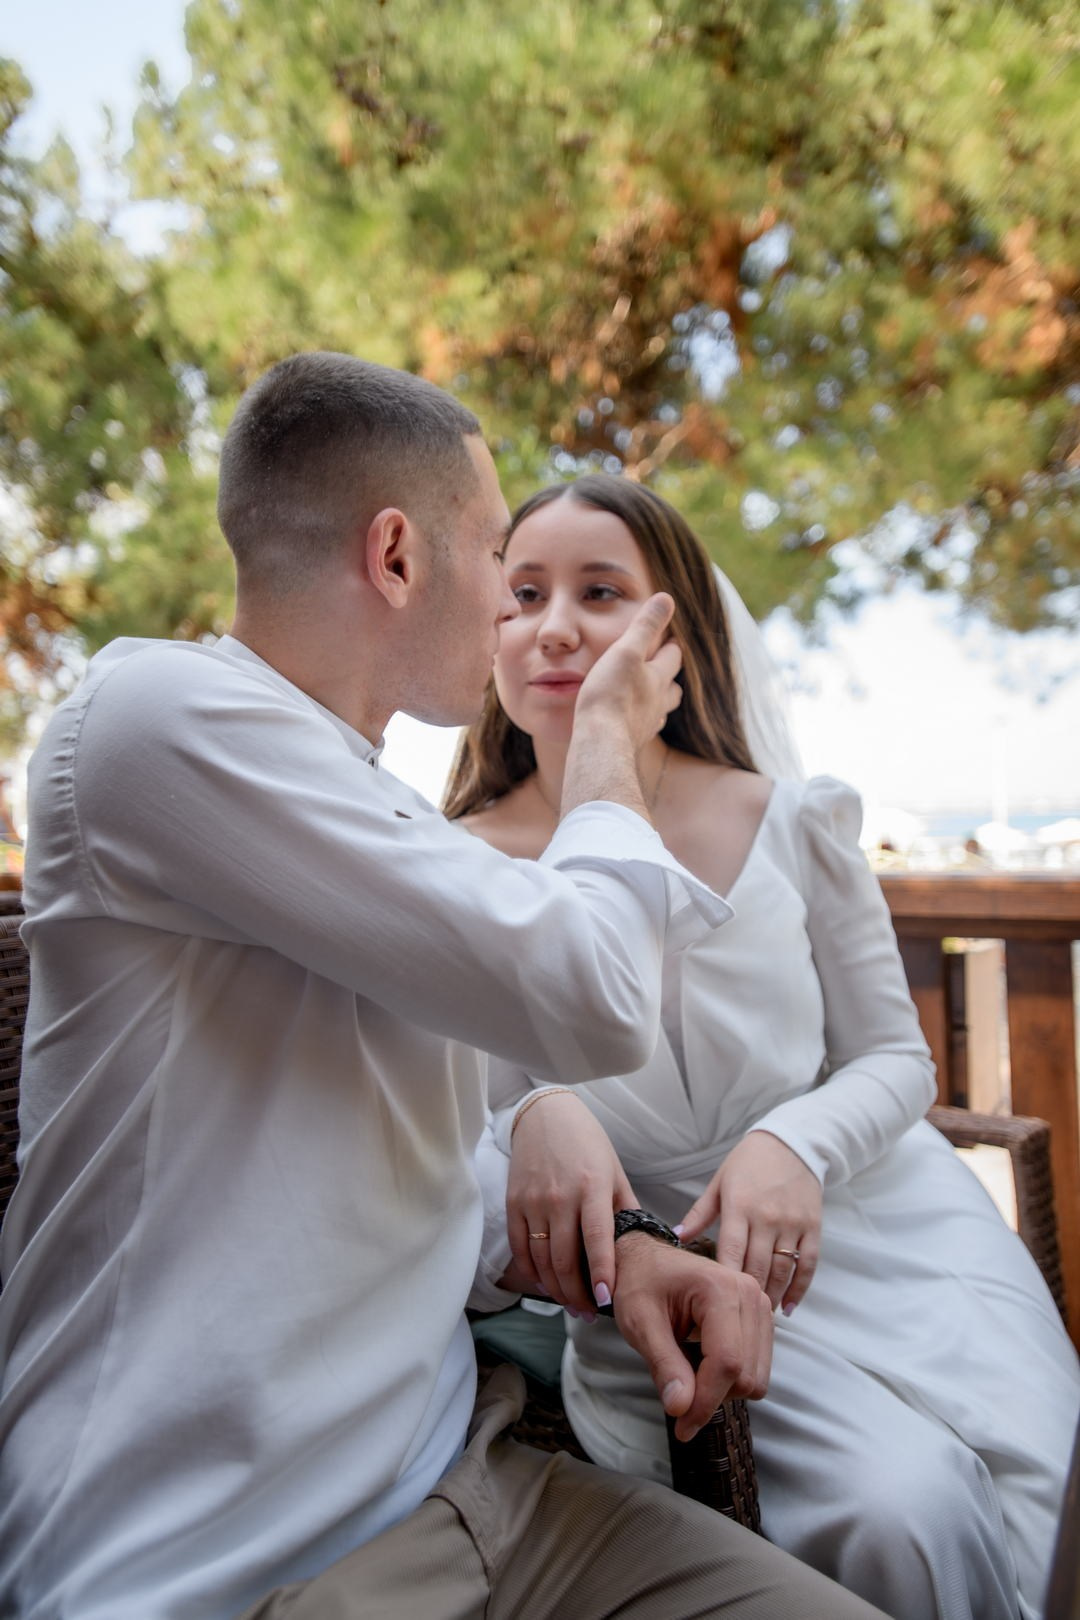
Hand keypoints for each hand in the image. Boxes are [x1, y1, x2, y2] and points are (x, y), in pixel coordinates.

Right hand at [505, 1091, 636, 1316]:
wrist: (545, 1115)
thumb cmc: (587, 1143)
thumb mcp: (614, 1171)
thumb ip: (625, 1210)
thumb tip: (645, 1246)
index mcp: (591, 1187)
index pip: (597, 1239)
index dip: (602, 1273)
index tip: (607, 1300)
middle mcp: (560, 1196)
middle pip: (564, 1258)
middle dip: (577, 1294)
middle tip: (589, 1313)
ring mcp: (533, 1201)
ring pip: (541, 1259)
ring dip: (556, 1289)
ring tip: (571, 1305)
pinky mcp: (513, 1203)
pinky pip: (520, 1248)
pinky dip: (531, 1272)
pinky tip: (545, 1284)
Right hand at [575, 593, 683, 753]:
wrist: (600, 743)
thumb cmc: (610, 695)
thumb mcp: (626, 651)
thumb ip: (645, 626)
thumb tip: (666, 598)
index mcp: (657, 678)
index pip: (672, 657)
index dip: (672, 645)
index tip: (672, 637)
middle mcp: (657, 703)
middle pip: (672, 689)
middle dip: (669, 677)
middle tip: (664, 668)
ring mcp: (645, 725)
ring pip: (660, 711)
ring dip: (658, 702)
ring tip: (651, 698)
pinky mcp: (631, 742)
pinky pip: (641, 729)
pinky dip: (640, 722)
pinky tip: (631, 724)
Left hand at [611, 1232, 772, 1440]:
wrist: (649, 1259)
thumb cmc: (640, 1284)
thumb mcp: (639, 1322)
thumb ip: (663, 1364)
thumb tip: (681, 1408)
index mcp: (720, 1289)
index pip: (726, 1362)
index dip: (705, 1403)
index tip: (681, 1427)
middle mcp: (750, 1294)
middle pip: (745, 1375)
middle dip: (711, 1398)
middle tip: (676, 1397)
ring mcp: (760, 1305)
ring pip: (756, 1377)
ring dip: (722, 1390)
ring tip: (687, 1374)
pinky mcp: (760, 1318)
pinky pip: (757, 1368)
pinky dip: (731, 1379)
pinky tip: (703, 1365)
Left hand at [677, 1132, 821, 1313]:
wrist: (791, 1143)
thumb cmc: (748, 1164)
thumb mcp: (719, 1182)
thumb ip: (699, 1213)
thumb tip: (676, 1237)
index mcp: (739, 1206)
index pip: (731, 1251)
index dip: (724, 1280)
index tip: (716, 1303)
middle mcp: (767, 1216)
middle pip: (756, 1267)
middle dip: (746, 1297)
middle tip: (735, 1321)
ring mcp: (792, 1223)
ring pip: (782, 1270)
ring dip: (770, 1297)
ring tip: (758, 1317)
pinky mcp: (813, 1227)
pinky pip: (808, 1265)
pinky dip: (799, 1289)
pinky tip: (787, 1308)